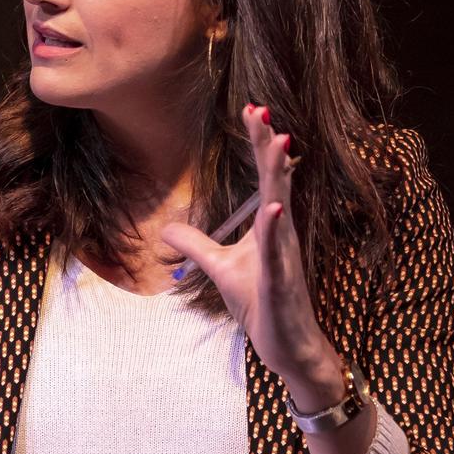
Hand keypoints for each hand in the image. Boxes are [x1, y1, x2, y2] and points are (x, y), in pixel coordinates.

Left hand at [163, 104, 342, 407]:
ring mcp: (284, 257)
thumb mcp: (220, 269)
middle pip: (277, 180)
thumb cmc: (262, 302)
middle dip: (269, 145)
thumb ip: (196, 246)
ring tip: (278, 143)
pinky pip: (277, 253)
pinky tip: (274, 208)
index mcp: (270, 227)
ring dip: (279, 177)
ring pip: (282, 208)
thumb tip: (166, 230)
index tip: (253, 108)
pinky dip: (274, 231)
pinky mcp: (280, 282)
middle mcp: (281, 234)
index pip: (267, 177)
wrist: (287, 345)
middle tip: (262, 109)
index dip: (260, 143)